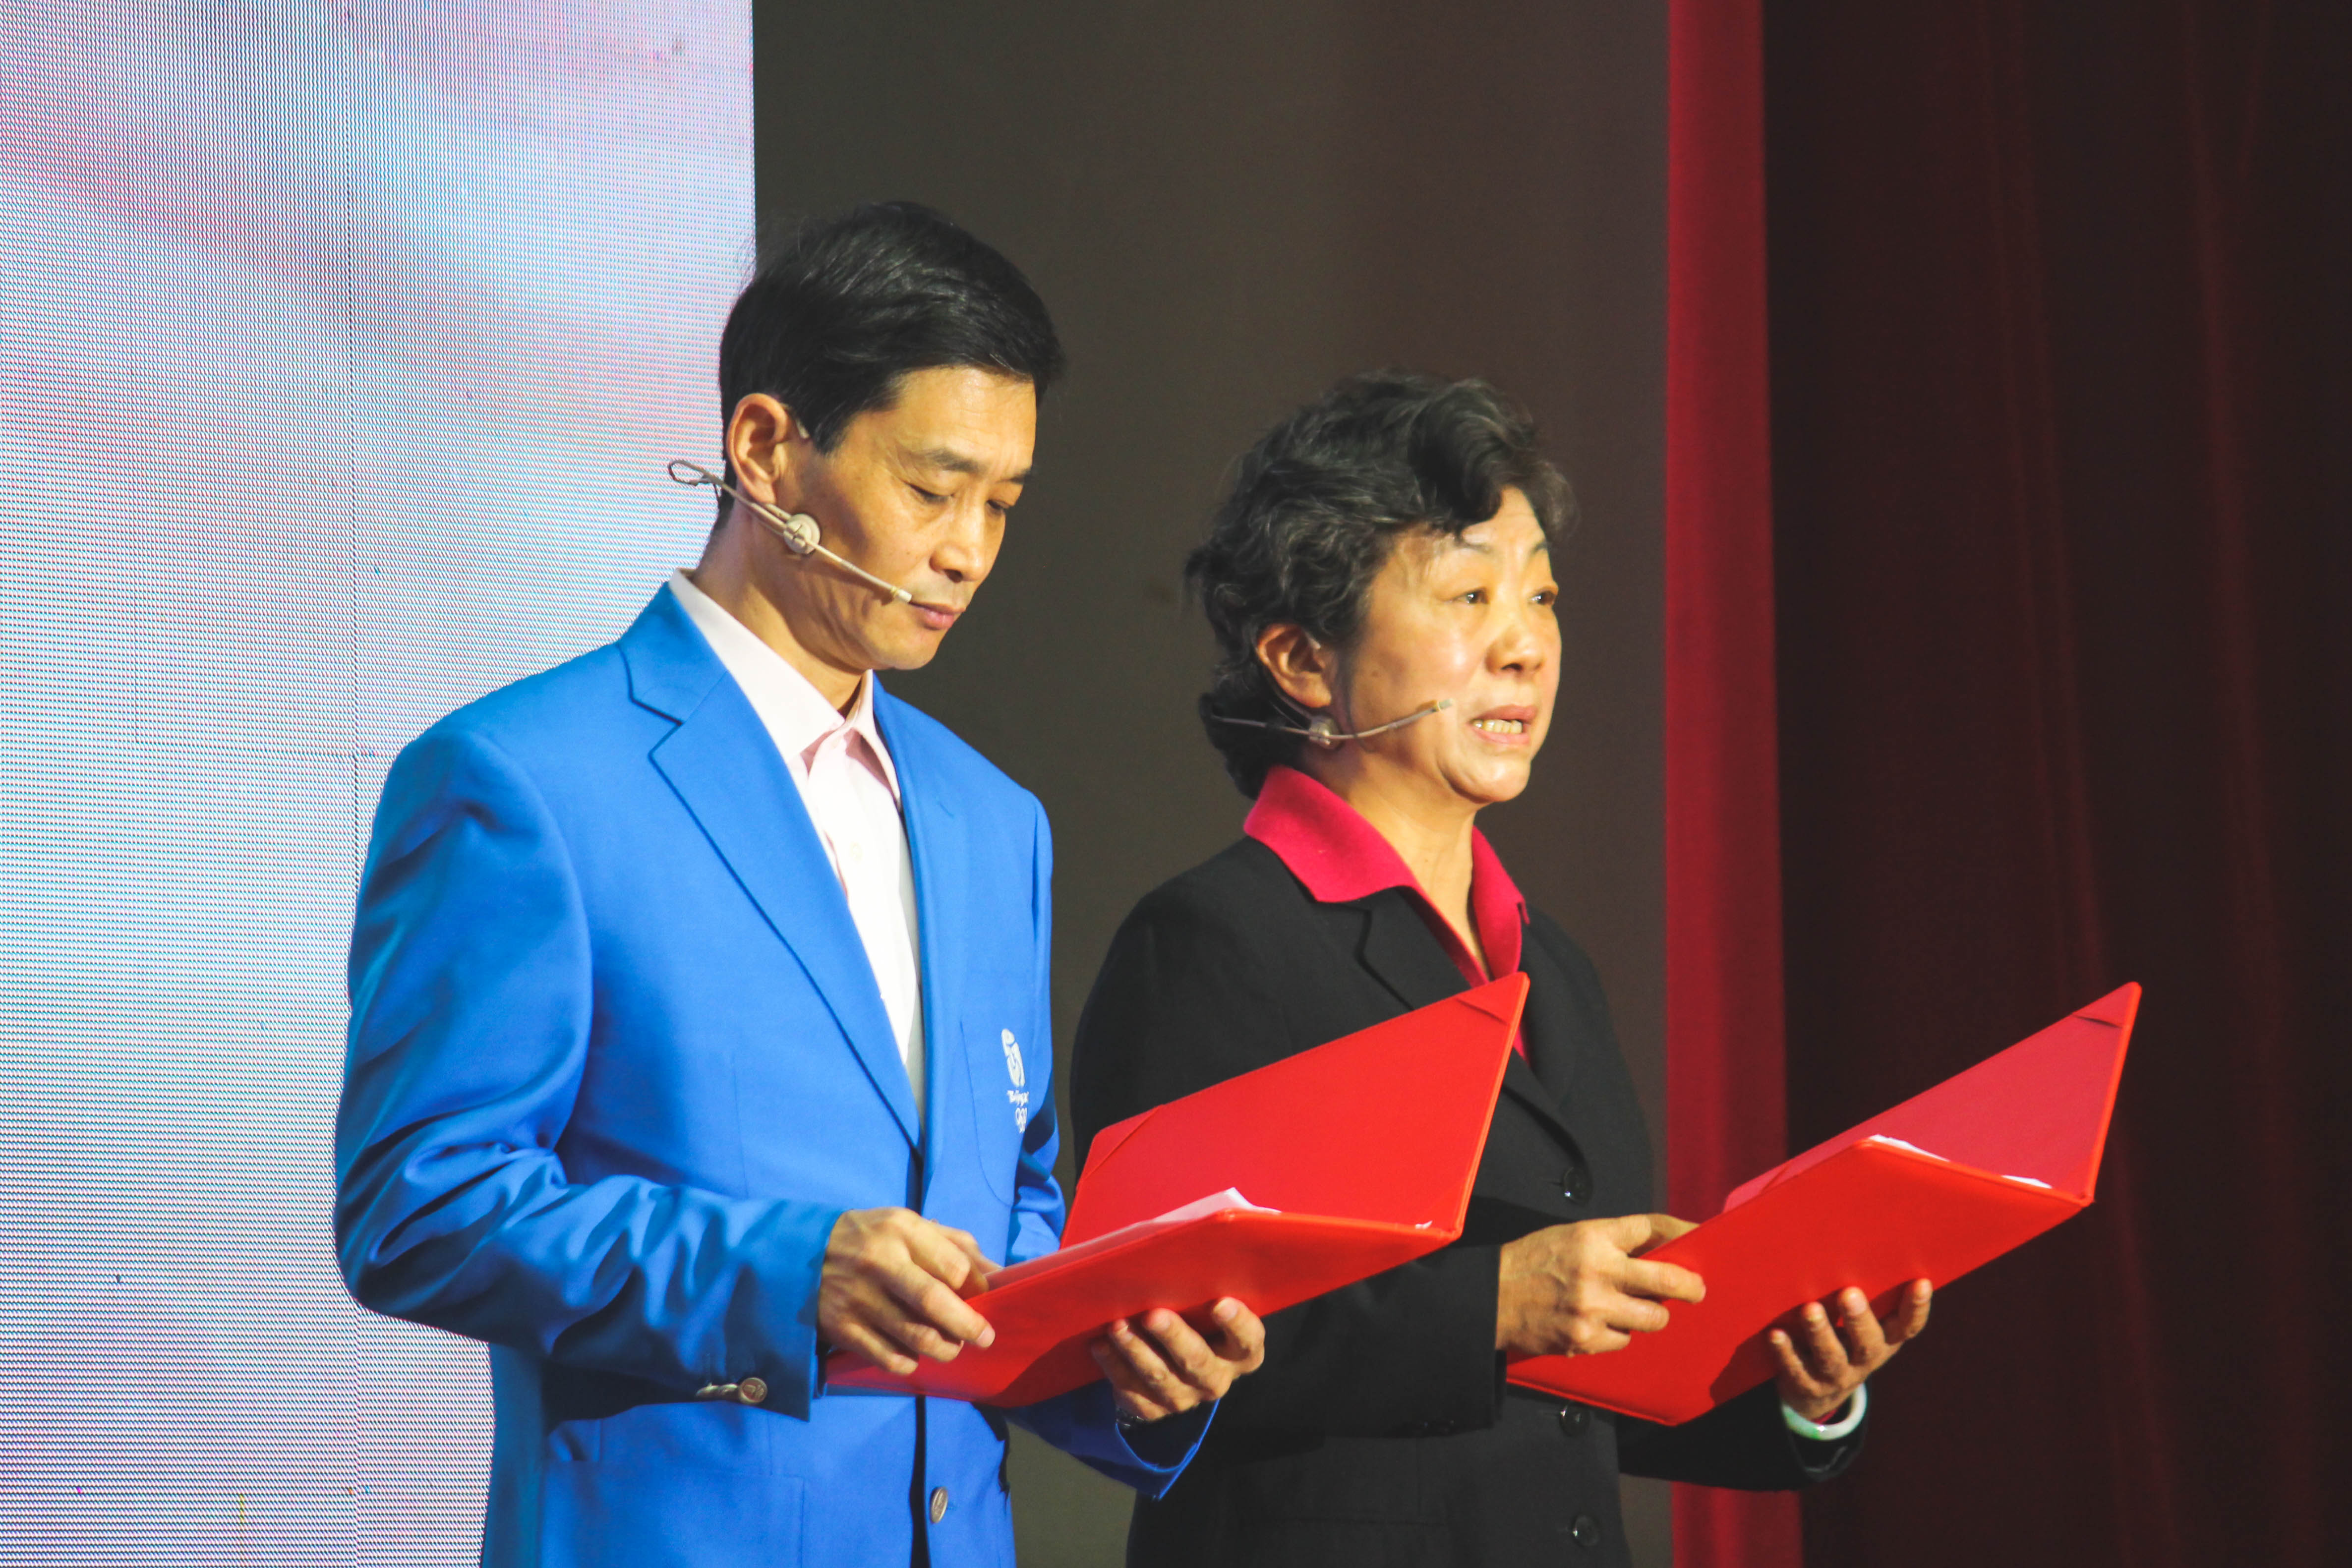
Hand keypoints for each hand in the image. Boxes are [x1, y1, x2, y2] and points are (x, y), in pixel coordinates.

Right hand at [818, 1207, 998, 1375]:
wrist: (803, 1253)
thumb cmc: (872, 1238)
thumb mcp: (910, 1226)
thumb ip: (956, 1245)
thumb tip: (1000, 1274)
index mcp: (902, 1231)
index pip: (954, 1267)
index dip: (976, 1288)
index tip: (981, 1299)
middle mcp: (880, 1263)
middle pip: (935, 1303)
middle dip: (968, 1327)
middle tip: (984, 1338)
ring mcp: (859, 1298)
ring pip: (915, 1337)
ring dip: (944, 1349)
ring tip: (951, 1347)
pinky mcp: (843, 1328)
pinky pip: (889, 1358)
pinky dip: (910, 1362)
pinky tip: (915, 1354)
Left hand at [1088, 1298, 1266, 1423]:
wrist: (1172, 1359)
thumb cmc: (1193, 1315)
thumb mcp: (1205, 1303)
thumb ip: (1201, 1288)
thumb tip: (1179, 1248)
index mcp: (1240, 1352)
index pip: (1248, 1341)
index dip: (1237, 1324)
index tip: (1220, 1302)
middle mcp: (1216, 1379)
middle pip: (1198, 1362)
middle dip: (1174, 1337)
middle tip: (1152, 1315)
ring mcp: (1185, 1397)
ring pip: (1161, 1378)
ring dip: (1136, 1351)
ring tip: (1116, 1326)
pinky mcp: (1155, 1408)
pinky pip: (1133, 1393)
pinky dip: (1114, 1367)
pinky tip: (1101, 1346)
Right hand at [1497, 1213, 1706, 1357]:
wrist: (1492, 1297)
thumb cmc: (1532, 1262)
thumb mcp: (1570, 1235)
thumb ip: (1611, 1242)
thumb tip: (1658, 1253)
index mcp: (1592, 1236)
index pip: (1650, 1228)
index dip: (1680, 1232)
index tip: (1696, 1237)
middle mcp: (1596, 1270)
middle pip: (1666, 1278)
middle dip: (1690, 1286)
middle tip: (1697, 1290)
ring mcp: (1593, 1308)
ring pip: (1652, 1318)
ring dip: (1652, 1315)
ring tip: (1637, 1309)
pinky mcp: (1586, 1339)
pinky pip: (1624, 1340)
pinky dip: (1619, 1332)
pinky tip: (1600, 1322)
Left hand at [1770, 1279, 1932, 1422]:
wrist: (1817, 1393)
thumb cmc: (1842, 1338)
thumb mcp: (1861, 1324)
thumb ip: (1864, 1297)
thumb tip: (1855, 1247)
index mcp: (1884, 1340)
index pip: (1907, 1327)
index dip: (1916, 1308)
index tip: (1921, 1282)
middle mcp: (1864, 1360)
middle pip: (1867, 1343)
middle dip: (1858, 1319)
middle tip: (1849, 1293)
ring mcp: (1836, 1376)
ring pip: (1830, 1357)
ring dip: (1820, 1333)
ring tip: (1810, 1309)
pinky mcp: (1807, 1386)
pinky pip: (1795, 1370)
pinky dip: (1786, 1352)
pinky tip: (1776, 1334)